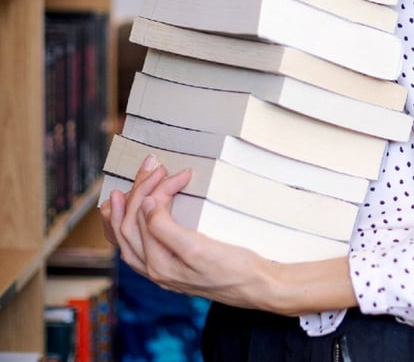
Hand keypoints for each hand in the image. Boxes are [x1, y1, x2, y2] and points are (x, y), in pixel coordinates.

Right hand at [99, 154, 357, 313]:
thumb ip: (171, 234)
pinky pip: (163, 230)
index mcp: (153, 267)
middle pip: (126, 228)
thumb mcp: (194, 249)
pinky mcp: (194, 254)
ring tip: (160, 172)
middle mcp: (156, 270)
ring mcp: (172, 266)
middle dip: (134, 191)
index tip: (136, 180)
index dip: (120, 207)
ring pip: (138, 226)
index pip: (121, 235)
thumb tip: (155, 205)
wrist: (256, 284)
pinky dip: (156, 209)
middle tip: (150, 166)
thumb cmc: (228, 265)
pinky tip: (163, 193)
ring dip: (145, 193)